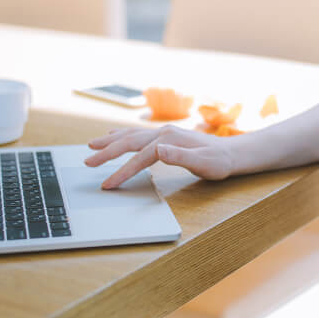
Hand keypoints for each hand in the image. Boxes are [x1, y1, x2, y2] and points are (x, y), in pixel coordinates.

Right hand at [85, 125, 236, 187]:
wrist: (231, 153)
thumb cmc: (218, 162)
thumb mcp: (204, 163)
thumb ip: (180, 157)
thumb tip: (158, 150)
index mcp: (170, 139)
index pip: (140, 156)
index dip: (123, 171)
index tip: (108, 185)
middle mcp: (163, 132)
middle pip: (129, 141)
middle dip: (107, 152)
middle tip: (87, 162)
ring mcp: (163, 133)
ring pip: (131, 135)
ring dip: (110, 141)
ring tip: (91, 146)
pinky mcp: (164, 136)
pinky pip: (137, 135)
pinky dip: (121, 136)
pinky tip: (113, 136)